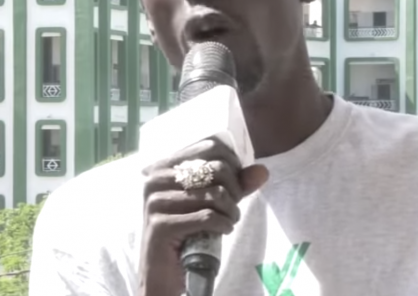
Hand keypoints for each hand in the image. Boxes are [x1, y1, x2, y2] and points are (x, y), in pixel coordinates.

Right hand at [138, 137, 268, 295]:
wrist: (162, 271)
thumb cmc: (186, 231)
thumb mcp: (210, 203)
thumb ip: (235, 184)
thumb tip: (262, 171)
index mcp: (164, 165)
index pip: (210, 146)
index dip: (233, 163)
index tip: (235, 184)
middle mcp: (155, 178)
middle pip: (217, 168)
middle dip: (235, 189)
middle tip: (233, 207)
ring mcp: (155, 201)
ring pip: (215, 194)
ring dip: (231, 211)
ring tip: (229, 220)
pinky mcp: (161, 225)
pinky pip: (208, 217)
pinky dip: (224, 224)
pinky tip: (223, 230)